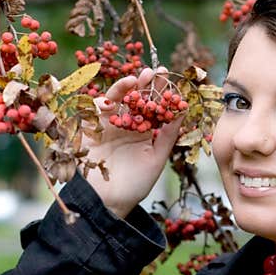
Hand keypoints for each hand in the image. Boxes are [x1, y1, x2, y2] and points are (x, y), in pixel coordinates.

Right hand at [84, 66, 184, 217]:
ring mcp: (108, 125)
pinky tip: (122, 90)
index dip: (162, 94)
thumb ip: (168, 135)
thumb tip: (183, 110)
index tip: (172, 80)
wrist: (105, 202)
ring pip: (119, 100)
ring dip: (129, 86)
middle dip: (147, 85)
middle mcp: (127, 126)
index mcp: (145, 133)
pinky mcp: (91, 127)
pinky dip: (110, 97)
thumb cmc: (134, 186)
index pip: (155, 109)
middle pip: (137, 99)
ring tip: (140, 77)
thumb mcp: (156, 159)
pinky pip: (100, 107)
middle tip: (157, 71)